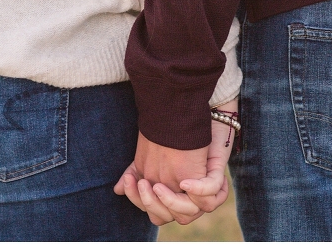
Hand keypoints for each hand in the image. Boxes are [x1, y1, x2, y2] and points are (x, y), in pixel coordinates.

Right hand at [114, 102, 237, 225]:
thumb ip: (137, 172)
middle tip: (144, 182)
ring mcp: (201, 191)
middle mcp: (186, 197)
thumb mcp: (151, 155)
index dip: (140, 200)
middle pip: (169, 217)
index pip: (154, 212)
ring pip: (188, 214)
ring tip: (159, 184)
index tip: (128, 180)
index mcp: (171, 194)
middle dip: (152, 203)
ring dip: (172, 202)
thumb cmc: (173, 136)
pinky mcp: (214, 178)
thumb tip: (118, 188)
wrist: (191, 115)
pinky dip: (198, 192)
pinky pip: (209, 198)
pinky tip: (184, 182)